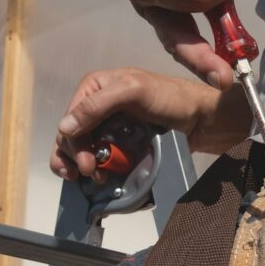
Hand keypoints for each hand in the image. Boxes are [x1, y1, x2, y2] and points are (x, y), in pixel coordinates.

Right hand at [49, 68, 250, 181]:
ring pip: (80, 148)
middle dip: (77, 156)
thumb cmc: (171, 99)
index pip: (71, 118)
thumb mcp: (134, 92)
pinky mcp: (120, 142)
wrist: (201, 119)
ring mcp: (108, 126)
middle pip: (72, 136)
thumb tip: (64, 128)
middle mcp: (98, 105)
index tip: (87, 163)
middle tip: (92, 173)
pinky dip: (93, 169)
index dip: (73, 142)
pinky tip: (97, 178)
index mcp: (96, 87)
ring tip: (93, 178)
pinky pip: (98, 157)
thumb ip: (98, 105)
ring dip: (81, 165)